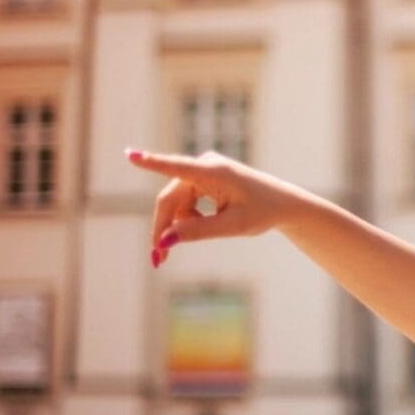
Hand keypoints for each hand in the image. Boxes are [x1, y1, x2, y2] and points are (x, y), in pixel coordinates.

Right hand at [125, 148, 310, 267]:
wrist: (283, 204)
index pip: (177, 167)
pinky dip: (186, 218)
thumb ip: (199, 232)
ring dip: (176, 225)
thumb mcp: (233, 227)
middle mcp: (205, 165)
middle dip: (163, 228)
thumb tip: (165, 240)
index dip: (151, 163)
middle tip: (159, 259)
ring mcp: (203, 170)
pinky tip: (201, 226)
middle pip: (169, 199)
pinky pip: (183, 201)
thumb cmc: (263, 212)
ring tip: (178, 249)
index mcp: (214, 172)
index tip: (130, 155)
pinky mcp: (203, 178)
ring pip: (174, 203)